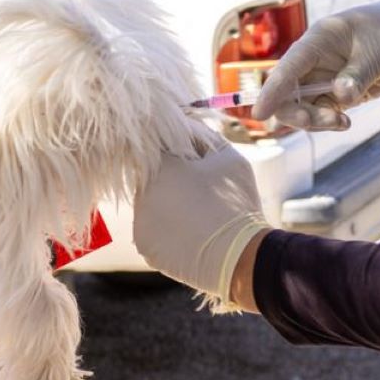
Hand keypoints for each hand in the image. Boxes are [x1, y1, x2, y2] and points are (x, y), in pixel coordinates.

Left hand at [133, 128, 268, 309]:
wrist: (240, 257)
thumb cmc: (235, 202)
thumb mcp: (226, 156)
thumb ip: (202, 134)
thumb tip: (186, 122)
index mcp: (159, 166)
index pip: (157, 146)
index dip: (177, 151)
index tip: (193, 159)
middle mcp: (140, 193)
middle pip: (151, 176)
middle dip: (171, 177)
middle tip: (199, 188)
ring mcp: (140, 223)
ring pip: (150, 203)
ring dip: (167, 202)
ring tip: (197, 211)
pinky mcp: (145, 247)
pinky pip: (152, 228)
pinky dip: (167, 227)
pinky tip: (190, 230)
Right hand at [252, 0, 379, 130]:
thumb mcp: (378, 52)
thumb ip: (356, 76)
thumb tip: (339, 98)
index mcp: (319, 39)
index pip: (288, 66)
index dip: (272, 91)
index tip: (260, 113)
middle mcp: (316, 59)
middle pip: (289, 92)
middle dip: (298, 112)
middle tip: (324, 122)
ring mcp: (326, 76)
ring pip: (304, 106)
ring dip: (316, 121)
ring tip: (342, 123)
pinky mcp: (340, 90)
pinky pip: (322, 111)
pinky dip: (328, 121)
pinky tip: (345, 122)